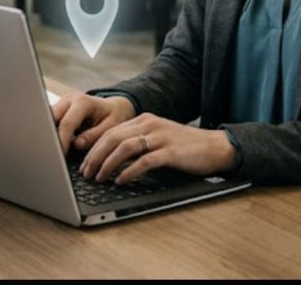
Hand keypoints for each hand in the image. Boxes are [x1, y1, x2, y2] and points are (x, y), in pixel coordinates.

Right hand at [51, 93, 135, 154]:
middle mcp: (69, 100)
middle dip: (50, 137)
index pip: (67, 123)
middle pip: (51, 119)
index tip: (59, 155)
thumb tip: (76, 144)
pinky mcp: (58, 111)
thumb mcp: (111, 126)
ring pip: (48, 120)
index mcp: (83, 101)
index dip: (61, 141)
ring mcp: (62, 104)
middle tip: (53, 155)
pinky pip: (51, 122)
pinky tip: (55, 145)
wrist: (114, 107)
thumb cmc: (114, 116)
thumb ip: (94, 135)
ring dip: (50, 135)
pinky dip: (52, 134)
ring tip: (53, 151)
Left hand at [80, 113, 235, 184]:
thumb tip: (110, 160)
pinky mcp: (171, 151)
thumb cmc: (185, 148)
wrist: (215, 147)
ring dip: (107, 164)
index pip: (110, 131)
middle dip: (95, 157)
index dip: (93, 148)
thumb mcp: (157, 139)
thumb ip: (137, 144)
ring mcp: (160, 136)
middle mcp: (150, 124)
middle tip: (85, 173)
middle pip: (113, 138)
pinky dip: (129, 172)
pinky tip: (120, 181)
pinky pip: (144, 161)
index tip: (84, 164)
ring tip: (99, 178)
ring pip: (124, 147)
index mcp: (143, 120)